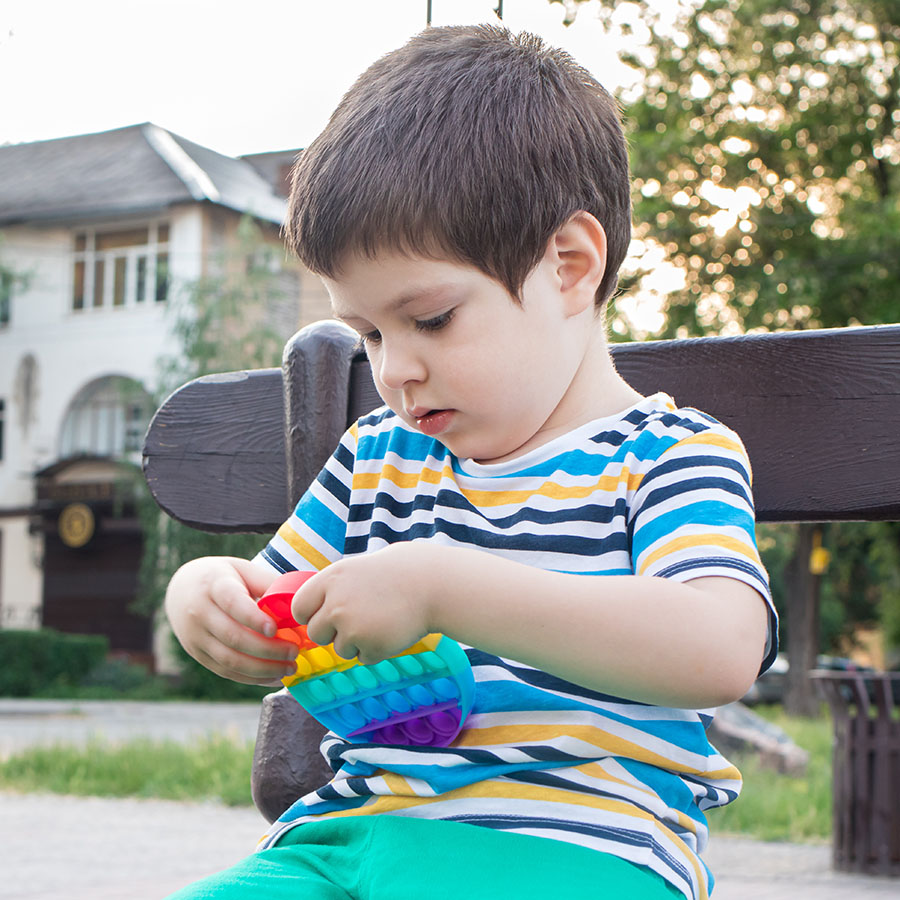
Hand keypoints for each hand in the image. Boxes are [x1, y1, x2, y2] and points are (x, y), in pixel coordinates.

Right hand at [165, 556, 299, 684]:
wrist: (182, 589)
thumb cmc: (223, 578)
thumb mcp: (242, 570)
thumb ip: (268, 583)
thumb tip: (299, 602)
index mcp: (213, 585)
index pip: (232, 603)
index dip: (253, 618)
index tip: (275, 629)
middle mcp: (199, 612)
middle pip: (233, 636)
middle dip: (267, 649)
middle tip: (295, 651)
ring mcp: (196, 637)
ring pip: (229, 660)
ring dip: (262, 668)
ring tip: (289, 668)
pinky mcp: (198, 655)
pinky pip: (225, 671)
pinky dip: (251, 678)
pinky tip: (274, 676)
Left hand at [290, 544, 436, 664]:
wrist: (432, 584)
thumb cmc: (395, 574)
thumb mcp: (356, 570)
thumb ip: (332, 589)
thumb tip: (310, 610)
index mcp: (330, 579)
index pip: (299, 608)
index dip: (311, 614)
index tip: (326, 614)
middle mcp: (335, 604)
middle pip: (316, 633)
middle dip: (333, 632)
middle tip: (359, 620)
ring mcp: (352, 628)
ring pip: (340, 649)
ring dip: (357, 642)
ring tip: (381, 621)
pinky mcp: (370, 647)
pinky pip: (363, 658)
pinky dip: (375, 650)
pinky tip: (391, 630)